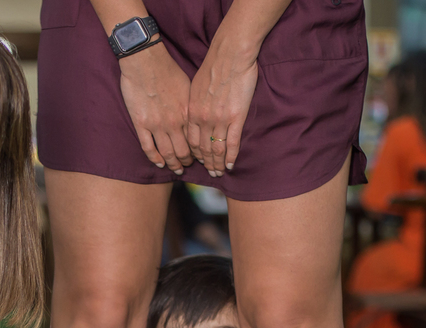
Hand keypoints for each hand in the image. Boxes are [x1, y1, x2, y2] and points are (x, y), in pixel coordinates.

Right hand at [118, 43, 193, 174]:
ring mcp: (156, 125)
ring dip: (173, 164)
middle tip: (187, 166)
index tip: (200, 157)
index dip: (199, 152)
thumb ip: (191, 105)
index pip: (196, 140)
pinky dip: (155, 158)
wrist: (145, 61)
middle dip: (187, 161)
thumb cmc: (167, 69)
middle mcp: (174, 123)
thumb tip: (197, 116)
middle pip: (183, 151)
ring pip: (167, 153)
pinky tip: (159, 163)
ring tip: (176, 169)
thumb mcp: (188, 87)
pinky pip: (148, 147)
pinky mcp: (141, 124)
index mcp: (187, 113)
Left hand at [186, 49, 257, 176]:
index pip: (190, 141)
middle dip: (206, 164)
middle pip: (202, 149)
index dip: (194, 154)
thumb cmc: (213, 66)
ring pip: (216, 150)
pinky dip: (230, 157)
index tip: (198, 161)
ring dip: (217, 164)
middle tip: (209, 173)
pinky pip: (231, 144)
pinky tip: (230, 165)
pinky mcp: (235, 118)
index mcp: (192, 112)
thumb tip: (194, 113)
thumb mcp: (194, 87)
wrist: (230, 55)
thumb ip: (194, 103)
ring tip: (219, 173)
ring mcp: (219, 120)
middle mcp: (203, 119)